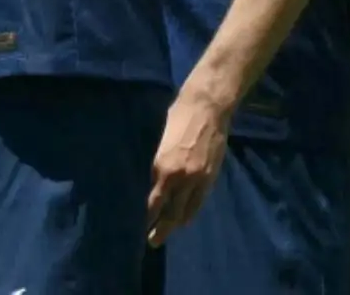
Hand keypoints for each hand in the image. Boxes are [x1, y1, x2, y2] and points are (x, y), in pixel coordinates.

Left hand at [146, 86, 231, 246]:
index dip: (146, 214)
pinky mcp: (211, 176)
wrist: (207, 108)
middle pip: (168, 211)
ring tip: (166, 233)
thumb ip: (156, 162)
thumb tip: (149, 179)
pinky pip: (199, 201)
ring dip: (175, 224)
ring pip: (185, 210)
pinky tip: (184, 219)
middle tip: (151, 241)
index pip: (152, 199)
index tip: (138, 224)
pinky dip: (190, 213)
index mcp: (161, 165)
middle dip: (160, 227)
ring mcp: (197, 178)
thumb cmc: (178, 118)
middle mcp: (178, 176)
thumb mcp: (159, 141)